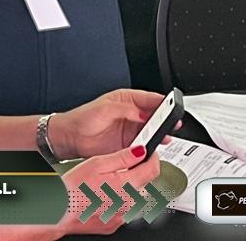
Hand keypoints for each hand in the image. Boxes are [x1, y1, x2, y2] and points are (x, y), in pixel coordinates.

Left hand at [50, 89, 171, 157]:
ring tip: (166, 136)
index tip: (172, 107)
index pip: (149, 98)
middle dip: (165, 119)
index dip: (162, 102)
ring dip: (160, 133)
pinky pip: (145, 144)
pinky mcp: (129, 144)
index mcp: (126, 100)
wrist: (72, 138)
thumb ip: (125, 110)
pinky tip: (155, 147)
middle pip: (155, 115)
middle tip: (173, 123)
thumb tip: (142, 114)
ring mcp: (131, 129)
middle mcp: (131, 114)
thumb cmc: (83, 118)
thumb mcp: (104, 109)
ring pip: (152, 130)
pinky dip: (151, 146)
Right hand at [58, 147, 160, 235]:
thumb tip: (140, 151)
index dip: (152, 158)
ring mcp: (123, 218)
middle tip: (117, 170)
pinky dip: (117, 204)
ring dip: (127, 192)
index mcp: (127, 186)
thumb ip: (122, 157)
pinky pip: (124, 213)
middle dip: (136, 176)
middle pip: (145, 186)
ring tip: (106, 186)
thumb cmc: (73, 188)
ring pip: (135, 201)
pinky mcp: (115, 226)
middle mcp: (130, 205)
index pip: (153, 170)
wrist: (60, 212)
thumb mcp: (97, 163)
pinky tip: (102, 199)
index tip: (148, 154)